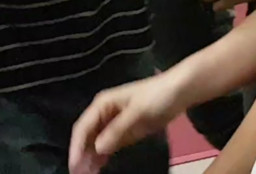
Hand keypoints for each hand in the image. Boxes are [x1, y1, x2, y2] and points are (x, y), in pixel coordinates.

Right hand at [69, 70, 188, 173]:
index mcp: (102, 104)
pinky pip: (109, 145)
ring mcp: (115, 123)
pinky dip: (104, 156)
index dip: (76, 147)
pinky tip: (101, 167)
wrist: (180, 91)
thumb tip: (97, 148)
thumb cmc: (157, 96)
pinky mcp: (126, 130)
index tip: (75, 166)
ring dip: (91, 158)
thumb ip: (117, 130)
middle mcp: (104, 113)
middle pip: (87, 136)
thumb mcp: (137, 112)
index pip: (83, 127)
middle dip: (83, 155)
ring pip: (97, 143)